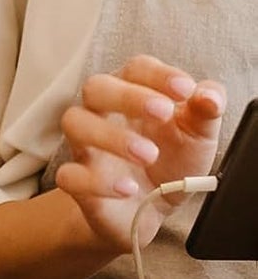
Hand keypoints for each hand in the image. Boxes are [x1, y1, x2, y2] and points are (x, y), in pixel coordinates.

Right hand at [54, 55, 225, 252]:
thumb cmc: (172, 163)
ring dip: (111, 136)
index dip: (158, 75)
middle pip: (96, 87)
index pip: (136, 69)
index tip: (185, 90)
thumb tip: (210, 96)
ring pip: (74, 123)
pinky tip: (127, 189)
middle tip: (163, 113)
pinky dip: (97, 182)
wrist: (152, 209)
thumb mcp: (198, 136)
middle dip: (128, 96)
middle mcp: (103, 114)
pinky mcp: (78, 181)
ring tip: (148, 155)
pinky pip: (69, 174)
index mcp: (134, 95)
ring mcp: (86, 146)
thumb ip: (205, 112)